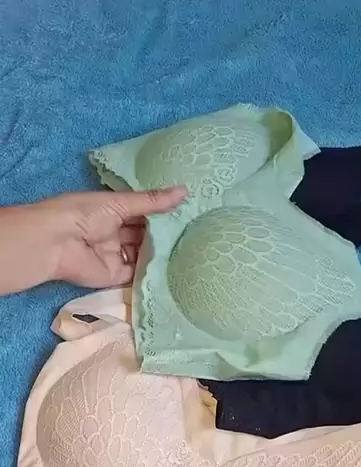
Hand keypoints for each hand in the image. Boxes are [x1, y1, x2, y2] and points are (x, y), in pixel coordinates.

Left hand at [0, 187, 185, 293]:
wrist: (58, 242)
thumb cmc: (84, 214)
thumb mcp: (120, 203)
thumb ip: (152, 201)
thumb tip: (184, 191)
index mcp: (113, 211)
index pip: (142, 212)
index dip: (162, 213)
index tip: (189, 212)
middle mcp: (115, 233)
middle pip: (144, 235)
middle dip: (165, 234)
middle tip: (195, 232)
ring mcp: (116, 255)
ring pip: (144, 254)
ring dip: (162, 252)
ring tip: (191, 249)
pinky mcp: (116, 275)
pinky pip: (138, 273)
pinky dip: (153, 271)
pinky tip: (176, 267)